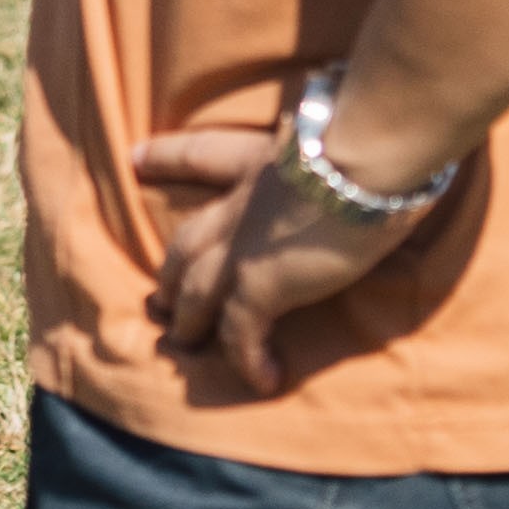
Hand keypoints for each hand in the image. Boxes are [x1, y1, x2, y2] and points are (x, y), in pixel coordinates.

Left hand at [136, 128, 421, 390]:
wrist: (365, 151)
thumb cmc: (369, 132)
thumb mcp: (338, 129)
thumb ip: (338, 140)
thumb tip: (373, 140)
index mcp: (259, 158)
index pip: (200, 155)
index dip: (164, 157)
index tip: (135, 159)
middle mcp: (240, 203)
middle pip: (188, 241)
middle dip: (170, 270)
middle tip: (156, 295)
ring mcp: (242, 246)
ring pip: (196, 291)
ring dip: (189, 320)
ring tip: (183, 345)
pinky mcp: (261, 284)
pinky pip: (242, 333)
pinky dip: (246, 359)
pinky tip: (262, 379)